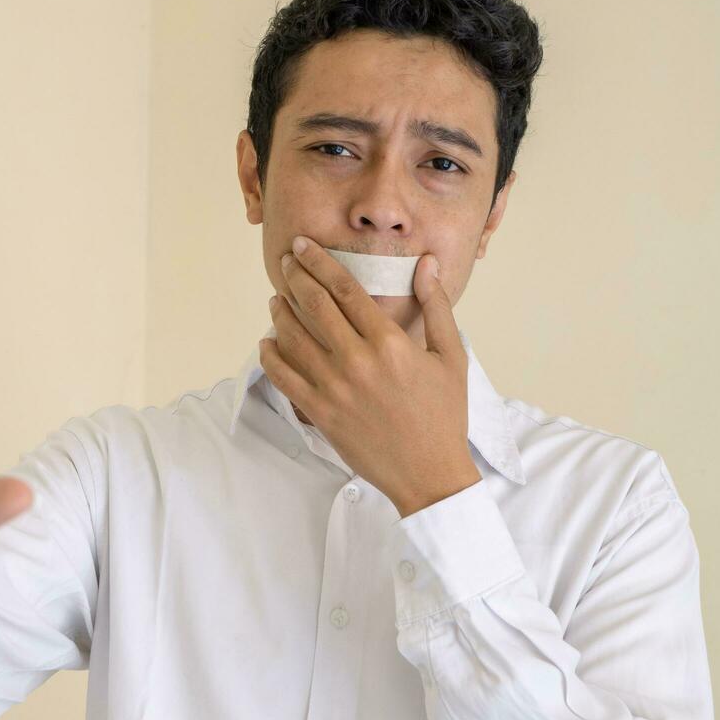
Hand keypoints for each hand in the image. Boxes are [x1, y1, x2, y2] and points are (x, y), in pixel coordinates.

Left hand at [260, 236, 480, 516]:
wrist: (429, 473)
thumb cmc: (444, 414)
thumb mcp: (451, 356)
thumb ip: (436, 306)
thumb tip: (427, 263)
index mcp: (390, 343)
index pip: (345, 289)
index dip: (320, 262)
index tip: (303, 246)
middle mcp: (358, 361)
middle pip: (314, 305)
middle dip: (295, 276)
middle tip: (285, 261)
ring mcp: (335, 389)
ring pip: (293, 338)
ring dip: (280, 313)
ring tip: (277, 299)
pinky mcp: (320, 413)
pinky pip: (284, 377)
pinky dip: (271, 356)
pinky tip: (268, 343)